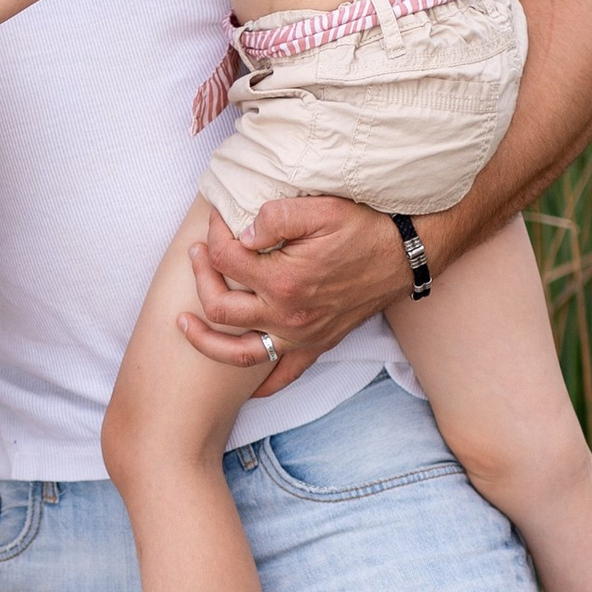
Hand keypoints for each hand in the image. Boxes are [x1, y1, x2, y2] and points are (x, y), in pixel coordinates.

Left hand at [177, 196, 409, 391]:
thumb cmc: (365, 227)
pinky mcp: (317, 345)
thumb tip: (241, 230)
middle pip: (219, 308)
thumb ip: (274, 216)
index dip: (214, 235)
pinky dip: (259, 382)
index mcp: (284, 280)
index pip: (226, 260)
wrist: (407, 253)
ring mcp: (301, 336)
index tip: (217, 219)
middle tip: (196, 254)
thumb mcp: (320, 208)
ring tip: (183, 325)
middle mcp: (288, 315)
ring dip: (206, 341)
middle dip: (199, 278)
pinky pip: (282, 375)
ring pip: (238, 352)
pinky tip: (242, 381)